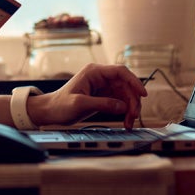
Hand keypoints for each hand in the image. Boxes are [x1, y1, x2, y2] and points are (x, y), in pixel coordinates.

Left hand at [28, 63, 147, 127]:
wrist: (50, 112)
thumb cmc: (60, 105)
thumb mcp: (80, 105)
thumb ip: (102, 104)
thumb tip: (123, 107)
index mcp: (94, 72)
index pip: (120, 72)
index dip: (134, 81)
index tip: (143, 94)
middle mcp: (100, 77)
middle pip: (126, 85)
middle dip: (133, 100)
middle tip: (133, 116)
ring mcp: (103, 86)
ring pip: (125, 94)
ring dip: (130, 108)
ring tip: (129, 122)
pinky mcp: (104, 96)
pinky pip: (120, 102)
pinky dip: (125, 112)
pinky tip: (126, 121)